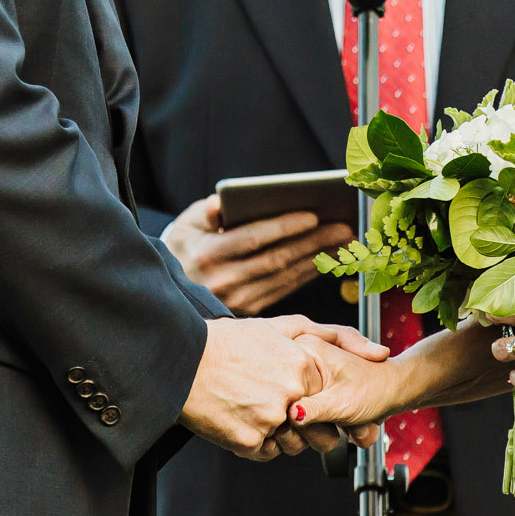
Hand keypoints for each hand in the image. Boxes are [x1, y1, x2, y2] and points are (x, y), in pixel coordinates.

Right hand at [164, 195, 354, 315]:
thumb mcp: (186, 225)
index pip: (253, 238)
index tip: (313, 215)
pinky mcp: (249, 311)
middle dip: (313, 242)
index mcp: (208, 255)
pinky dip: (306, 274)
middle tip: (343, 227)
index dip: (284, 226)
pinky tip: (325, 260)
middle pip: (276, 259)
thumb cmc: (184, 248)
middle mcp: (224, 282)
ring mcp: (238, 301)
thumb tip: (222, 204)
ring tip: (342, 242)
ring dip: (317, 259)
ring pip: (285, 277)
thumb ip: (206, 212)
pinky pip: (284, 289)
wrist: (171, 294)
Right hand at [181, 315, 387, 459]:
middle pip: (319, 432)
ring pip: (292, 445)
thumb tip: (382, 353)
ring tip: (252, 406)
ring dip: (279, 434)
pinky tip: (240, 416)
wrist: (181, 361)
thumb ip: (338, 336)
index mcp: (304, 366)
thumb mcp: (285, 326)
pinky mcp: (250, 442)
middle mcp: (291, 395)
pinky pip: (267, 452)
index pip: (332, 402)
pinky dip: (256, 441)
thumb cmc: (231, 342)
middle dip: (306, 427)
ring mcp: (271, 421)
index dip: (322, 405)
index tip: (305, 402)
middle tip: (281, 410)